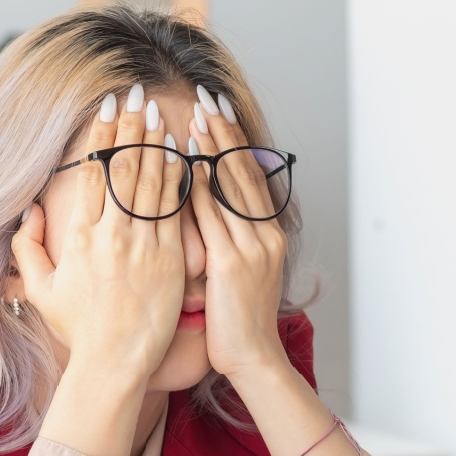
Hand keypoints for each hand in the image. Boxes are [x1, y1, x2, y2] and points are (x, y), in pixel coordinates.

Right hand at [12, 85, 186, 387]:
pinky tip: (182, 155)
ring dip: (155, 144)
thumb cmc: (78, 329)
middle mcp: (112, 236)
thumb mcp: (40, 289)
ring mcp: (143, 247)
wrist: (114, 362)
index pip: (92, 174)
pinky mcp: (170, 261)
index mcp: (80, 237)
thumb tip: (31, 210)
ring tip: (159, 112)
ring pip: (151, 183)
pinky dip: (178, 181)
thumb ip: (28, 246)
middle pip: (123, 168)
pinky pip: (176, 212)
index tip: (108, 109)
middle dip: (131, 127)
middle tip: (136, 94)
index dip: (101, 137)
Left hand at [187, 85, 288, 382]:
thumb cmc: (240, 322)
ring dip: (211, 149)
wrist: (254, 358)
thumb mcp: (242, 274)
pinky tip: (187, 164)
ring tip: (195, 116)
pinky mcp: (232, 264)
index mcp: (268, 235)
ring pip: (229, 187)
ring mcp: (252, 247)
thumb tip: (210, 211)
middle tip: (206, 97)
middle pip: (242, 171)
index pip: (249, 176)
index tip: (217, 110)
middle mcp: (265, 235)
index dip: (233, 141)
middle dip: (223, 132)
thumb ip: (230, 240)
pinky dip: (201, 188)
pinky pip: (213, 217)